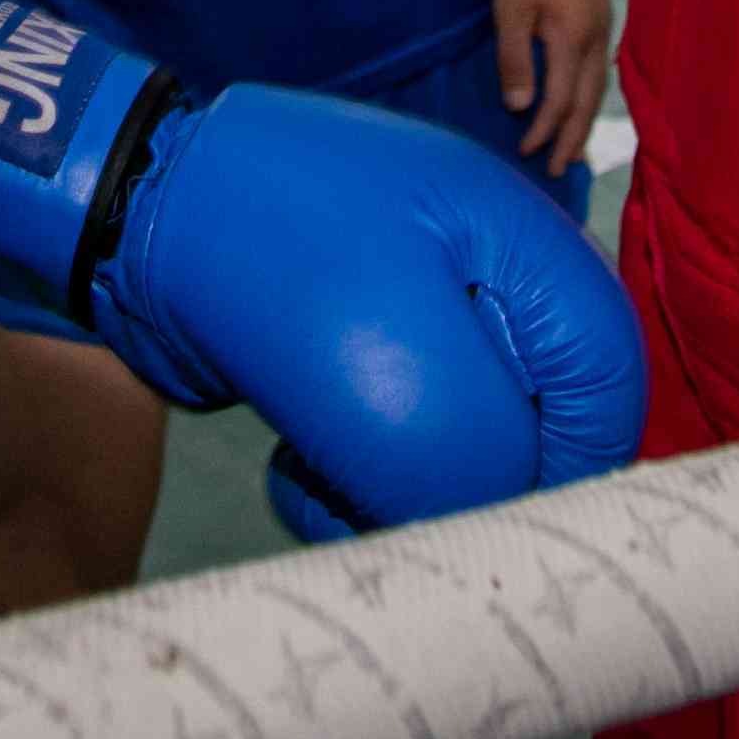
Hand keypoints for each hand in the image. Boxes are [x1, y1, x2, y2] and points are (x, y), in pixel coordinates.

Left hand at [0, 0, 640, 536]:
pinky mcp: (371, 346)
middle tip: (383, 512)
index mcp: (524, 246)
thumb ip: (479, 467)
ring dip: (398, 495)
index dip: (568, 472)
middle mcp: (491, 274)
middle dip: (467, 493)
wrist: (128, 213)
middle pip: (539, 426)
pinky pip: (400, 441)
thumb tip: (502, 517)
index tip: (487, 525)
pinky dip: (357, 477)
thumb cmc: (265, 267)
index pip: (610, 383)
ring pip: (465, 448)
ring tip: (321, 484)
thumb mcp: (392, 384)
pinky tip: (297, 469)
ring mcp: (429, 306)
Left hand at [492, 0, 614, 168]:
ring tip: (572, 147)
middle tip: (560, 171)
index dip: (544, 130)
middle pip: (589, 102)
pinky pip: (598, 70)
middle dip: (574, 139)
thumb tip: (520, 108)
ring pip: (598, 87)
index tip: (526, 152)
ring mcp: (603, 28)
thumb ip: (515, 59)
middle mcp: (596, 39)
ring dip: (583, 120)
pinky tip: (578, 102)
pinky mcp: (600, 18)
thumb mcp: (510, 8)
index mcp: (573, 38)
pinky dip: (587, 96)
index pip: (561, 100)